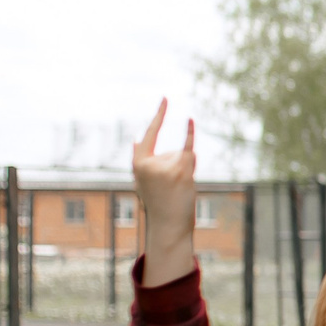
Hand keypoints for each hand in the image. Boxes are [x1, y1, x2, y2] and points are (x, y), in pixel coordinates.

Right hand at [131, 99, 197, 288]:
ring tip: (179, 190)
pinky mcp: (180, 172)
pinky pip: (187, 148)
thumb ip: (140, 162)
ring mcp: (165, 166)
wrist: (168, 227)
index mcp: (138, 165)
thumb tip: (134, 140)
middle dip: (178, 166)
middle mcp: (149, 163)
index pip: (148, 135)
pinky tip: (190, 119)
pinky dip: (189, 133)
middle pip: (173, 152)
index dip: (159, 116)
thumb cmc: (157, 205)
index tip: (166, 99)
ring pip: (185, 157)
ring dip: (188, 171)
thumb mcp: (142, 183)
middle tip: (172, 189)